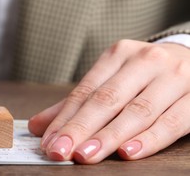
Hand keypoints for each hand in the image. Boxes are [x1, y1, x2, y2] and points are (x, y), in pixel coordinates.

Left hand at [28, 39, 189, 163]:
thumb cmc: (145, 74)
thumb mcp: (113, 78)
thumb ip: (78, 102)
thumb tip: (39, 126)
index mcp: (118, 54)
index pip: (86, 90)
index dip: (65, 118)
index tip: (48, 141)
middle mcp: (144, 62)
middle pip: (107, 99)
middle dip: (80, 128)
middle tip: (60, 151)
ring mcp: (172, 78)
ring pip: (137, 111)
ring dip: (109, 136)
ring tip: (86, 155)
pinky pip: (171, 121)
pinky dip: (149, 139)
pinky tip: (128, 152)